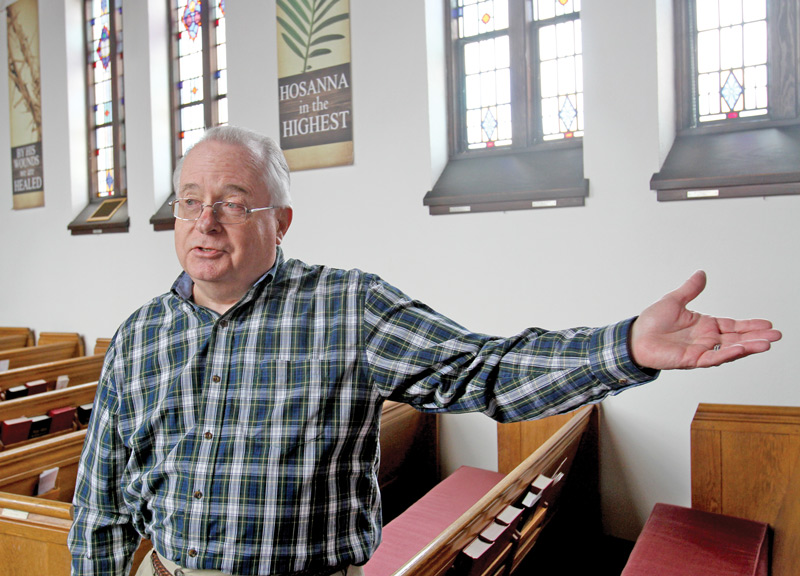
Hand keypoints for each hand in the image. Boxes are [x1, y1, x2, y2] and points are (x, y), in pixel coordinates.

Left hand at [629, 271, 781, 369]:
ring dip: (748, 347)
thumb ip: (690, 290)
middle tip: (776, 335)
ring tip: (766, 343)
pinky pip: (713, 358)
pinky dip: (727, 354)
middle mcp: (706, 340)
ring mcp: (700, 351)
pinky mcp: (691, 360)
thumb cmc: (650, 323)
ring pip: (729, 350)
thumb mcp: (673, 301)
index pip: (733, 326)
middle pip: (737, 339)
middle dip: (757, 337)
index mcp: (704, 326)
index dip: (749, 326)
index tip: (767, 324)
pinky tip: (741, 349)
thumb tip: (701, 274)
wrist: (634, 338)